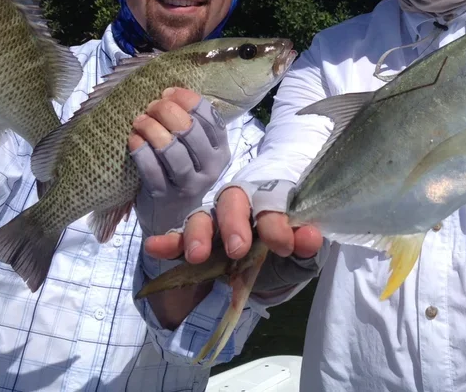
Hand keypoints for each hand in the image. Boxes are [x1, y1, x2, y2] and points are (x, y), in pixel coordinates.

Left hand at [129, 88, 230, 275]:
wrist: (171, 218)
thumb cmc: (181, 174)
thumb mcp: (197, 152)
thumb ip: (192, 126)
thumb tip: (170, 93)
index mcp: (221, 150)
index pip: (210, 117)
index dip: (188, 99)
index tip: (169, 92)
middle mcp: (210, 168)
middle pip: (190, 131)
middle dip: (168, 111)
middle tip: (152, 105)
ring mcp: (188, 184)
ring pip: (172, 150)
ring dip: (153, 129)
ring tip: (140, 120)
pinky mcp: (165, 197)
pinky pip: (151, 170)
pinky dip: (140, 151)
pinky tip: (133, 139)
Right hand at [147, 176, 322, 265]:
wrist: (273, 265)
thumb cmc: (288, 248)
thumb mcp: (303, 252)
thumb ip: (306, 245)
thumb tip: (311, 238)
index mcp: (270, 202)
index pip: (270, 202)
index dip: (276, 222)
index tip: (284, 244)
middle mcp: (241, 207)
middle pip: (232, 199)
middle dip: (233, 222)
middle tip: (237, 248)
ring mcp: (216, 223)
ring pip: (203, 216)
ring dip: (198, 233)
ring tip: (197, 255)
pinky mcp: (196, 242)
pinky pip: (178, 238)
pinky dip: (168, 242)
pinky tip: (154, 246)